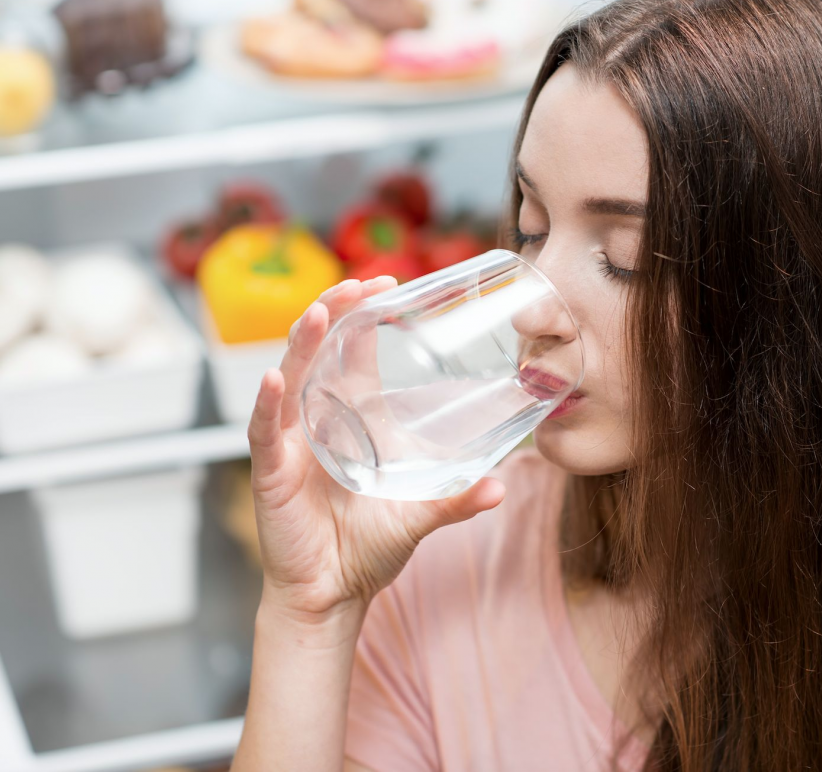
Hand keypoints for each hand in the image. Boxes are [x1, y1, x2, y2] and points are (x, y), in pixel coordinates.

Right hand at [247, 276, 505, 623]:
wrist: (334, 593)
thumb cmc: (370, 547)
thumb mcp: (422, 514)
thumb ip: (459, 498)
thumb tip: (503, 485)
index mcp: (352, 417)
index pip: (353, 351)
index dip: (364, 315)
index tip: (387, 283)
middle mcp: (317, 419)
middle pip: (319, 350)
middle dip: (334, 311)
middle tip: (359, 283)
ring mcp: (290, 442)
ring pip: (289, 377)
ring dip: (302, 343)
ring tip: (319, 311)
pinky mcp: (271, 471)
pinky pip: (264, 430)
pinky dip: (267, 404)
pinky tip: (275, 380)